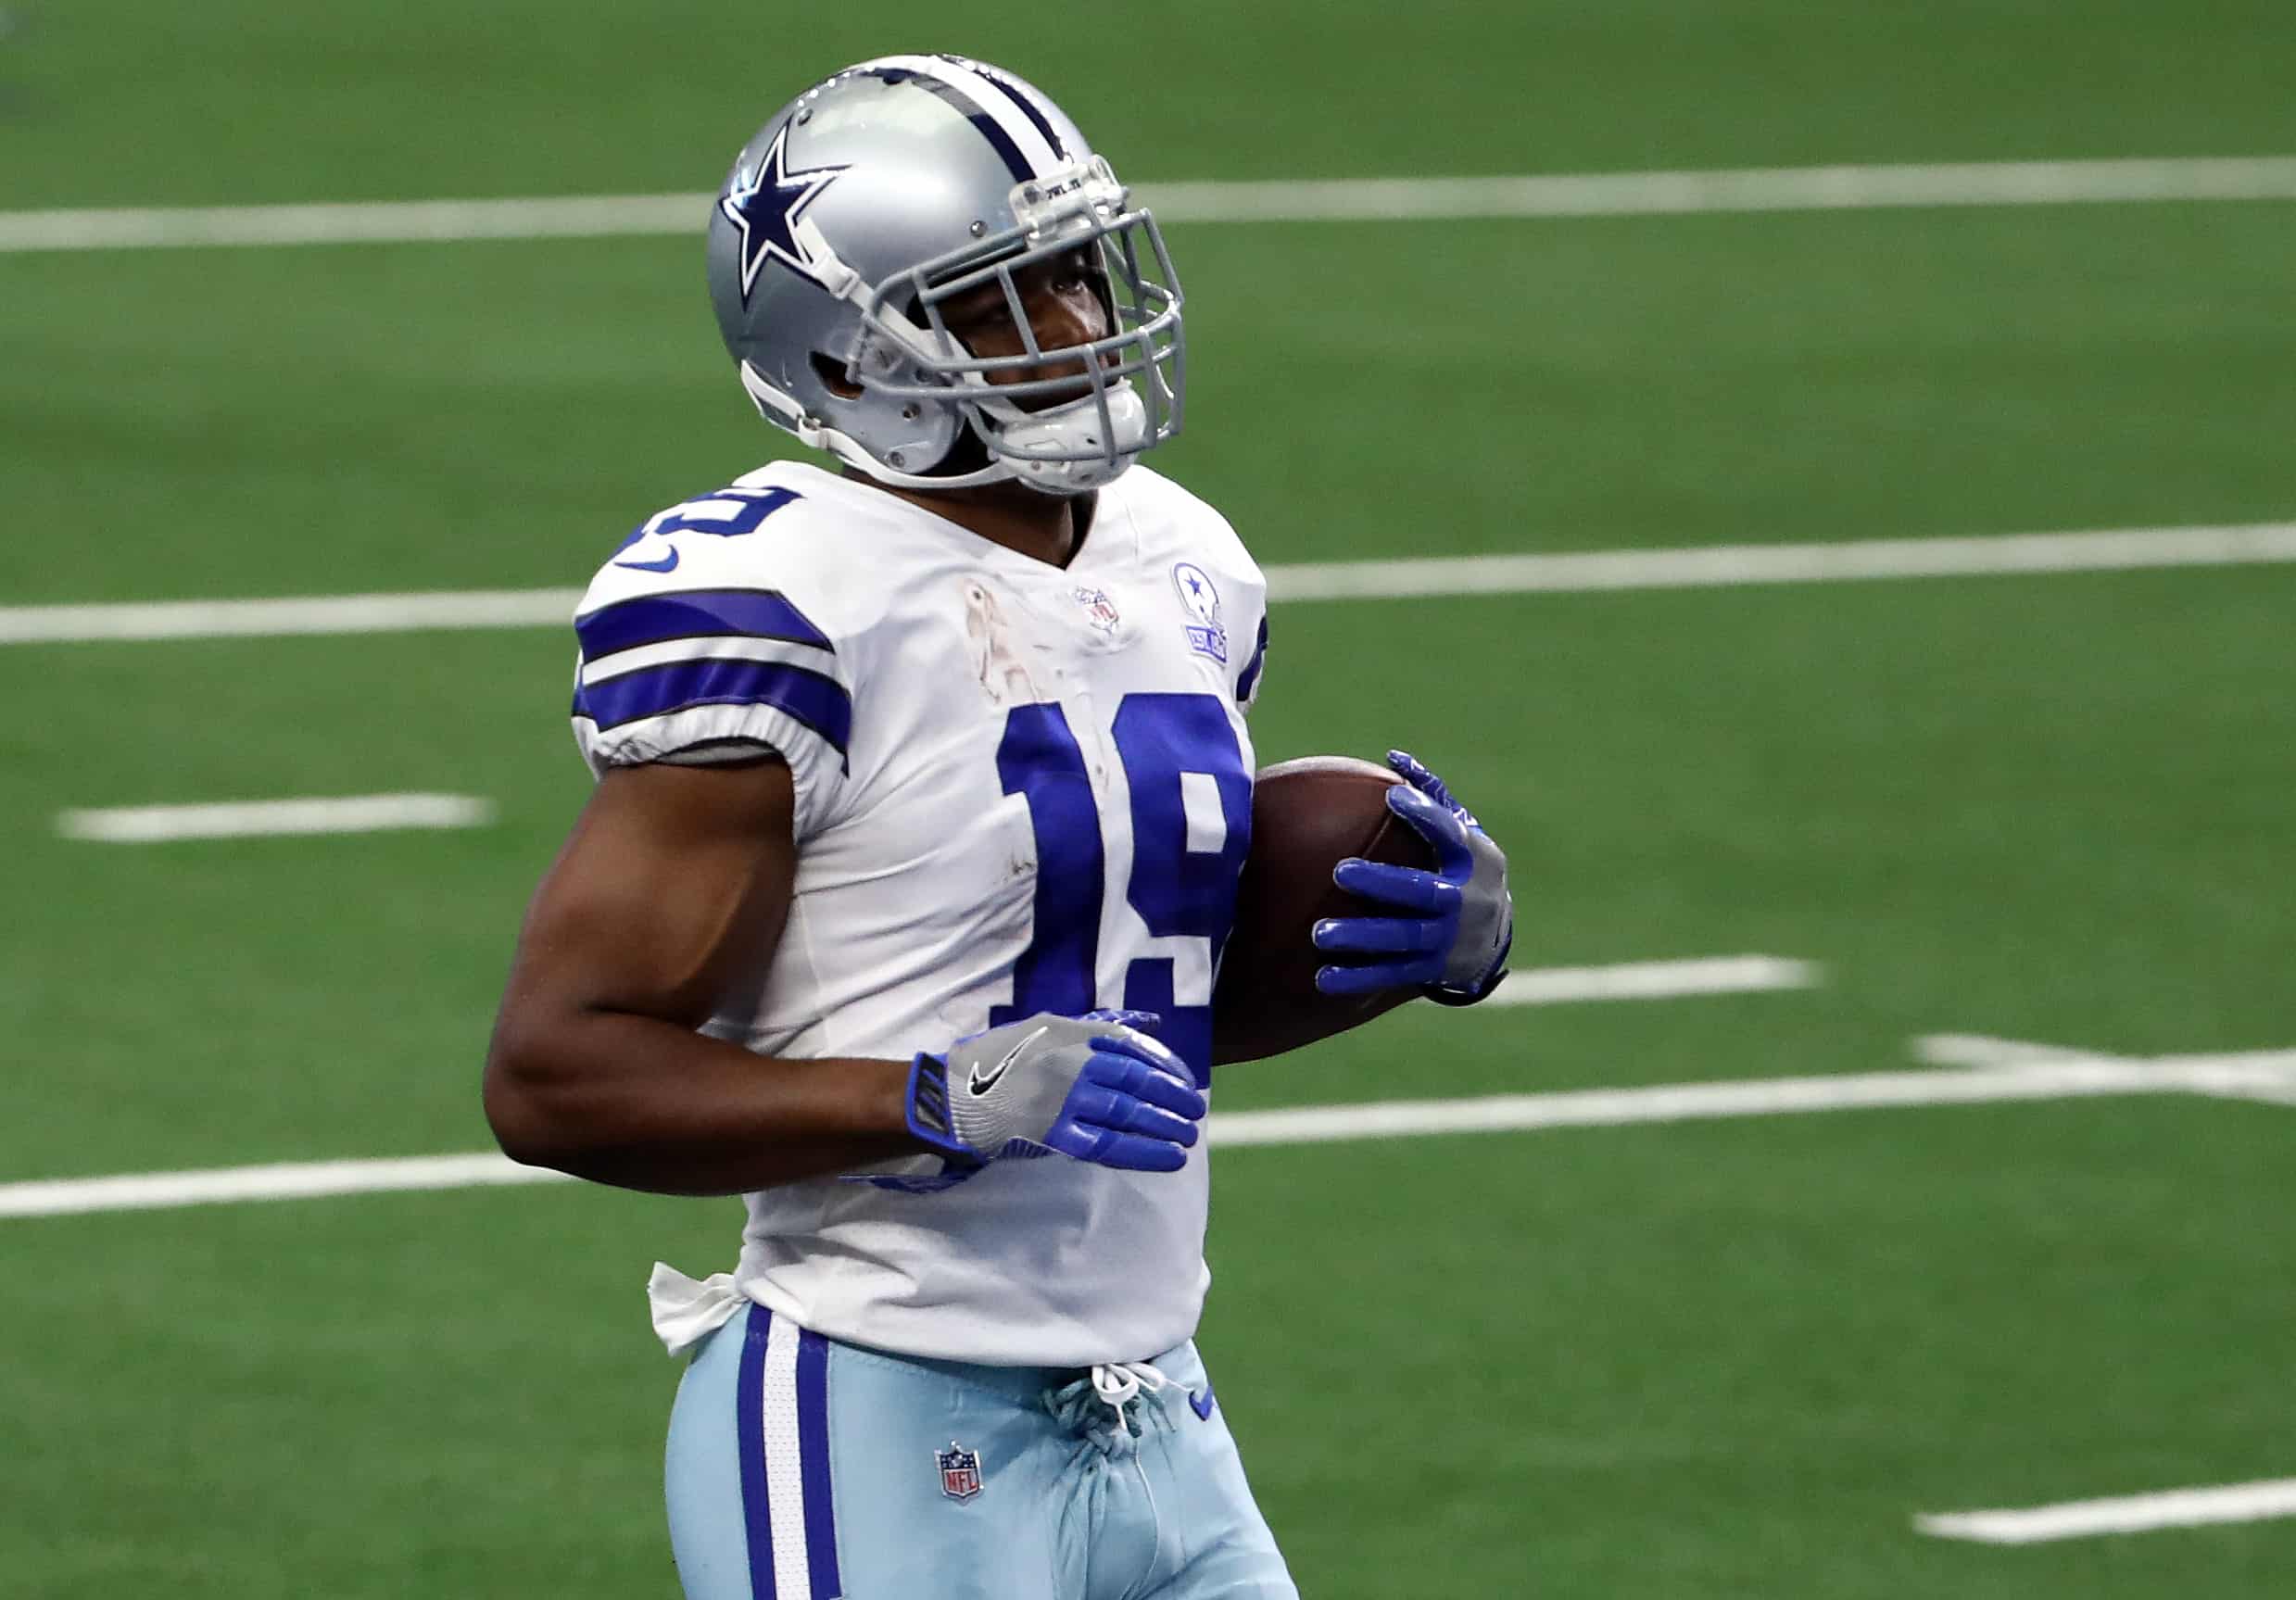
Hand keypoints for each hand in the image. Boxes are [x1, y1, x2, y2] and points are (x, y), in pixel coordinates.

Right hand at [905, 1010, 1206, 1172]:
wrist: (951, 1095)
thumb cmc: (998, 1061)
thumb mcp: (1046, 1025)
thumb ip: (1097, 1024)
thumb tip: (1150, 1021)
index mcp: (1072, 1033)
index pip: (1133, 1047)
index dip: (1166, 1065)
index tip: (1186, 1079)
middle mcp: (1072, 1061)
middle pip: (1136, 1081)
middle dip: (1171, 1096)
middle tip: (1194, 1111)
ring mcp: (1064, 1099)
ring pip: (1128, 1113)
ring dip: (1164, 1124)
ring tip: (1188, 1136)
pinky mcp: (1054, 1134)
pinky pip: (1108, 1145)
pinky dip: (1143, 1152)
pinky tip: (1167, 1157)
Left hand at [1310, 750, 1512, 1004]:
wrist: (1497, 939)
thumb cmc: (1466, 870)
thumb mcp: (1465, 835)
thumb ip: (1432, 798)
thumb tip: (1394, 756)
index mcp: (1473, 860)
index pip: (1451, 833)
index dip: (1425, 812)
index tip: (1391, 794)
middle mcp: (1464, 901)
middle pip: (1423, 893)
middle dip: (1383, 884)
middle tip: (1340, 871)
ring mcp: (1449, 939)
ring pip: (1403, 939)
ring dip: (1361, 938)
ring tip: (1319, 933)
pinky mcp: (1432, 970)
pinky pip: (1391, 975)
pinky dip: (1358, 978)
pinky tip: (1321, 978)